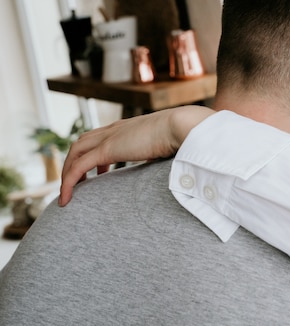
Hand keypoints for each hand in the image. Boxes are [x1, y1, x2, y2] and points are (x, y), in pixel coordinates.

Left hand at [59, 105, 214, 205]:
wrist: (184, 126)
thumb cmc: (185, 135)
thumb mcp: (171, 144)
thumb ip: (167, 152)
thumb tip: (178, 164)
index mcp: (129, 127)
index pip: (101, 135)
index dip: (95, 152)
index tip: (101, 172)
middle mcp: (115, 129)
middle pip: (82, 142)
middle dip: (74, 162)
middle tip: (80, 184)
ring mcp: (110, 137)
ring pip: (75, 153)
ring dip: (68, 172)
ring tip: (69, 194)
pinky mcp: (107, 150)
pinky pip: (78, 167)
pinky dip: (68, 182)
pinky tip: (66, 199)